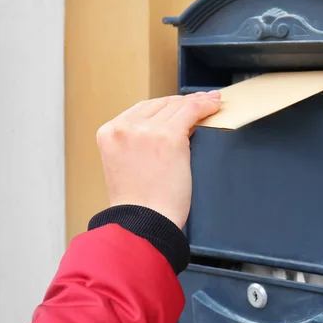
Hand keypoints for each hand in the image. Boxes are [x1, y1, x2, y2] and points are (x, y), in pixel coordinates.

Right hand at [96, 91, 220, 228]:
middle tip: (201, 100)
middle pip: (160, 104)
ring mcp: (146, 130)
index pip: (141, 109)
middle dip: (182, 102)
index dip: (165, 105)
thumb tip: (173, 124)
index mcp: (108, 132)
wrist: (144, 222)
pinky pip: (191, 112)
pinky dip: (205, 106)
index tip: (181, 104)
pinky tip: (214, 106)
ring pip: (177, 106)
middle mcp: (124, 127)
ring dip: (198, 102)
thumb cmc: (140, 203)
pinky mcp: (169, 137)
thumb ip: (140, 141)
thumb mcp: (127, 164)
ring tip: (212, 101)